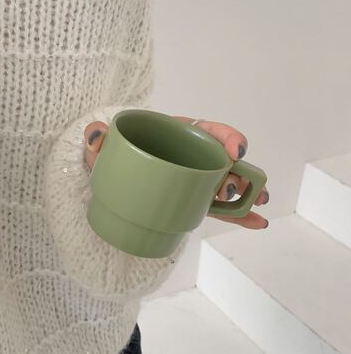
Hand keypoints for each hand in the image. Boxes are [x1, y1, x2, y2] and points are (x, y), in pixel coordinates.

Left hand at [83, 116, 268, 229]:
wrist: (109, 173)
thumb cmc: (113, 152)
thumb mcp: (104, 144)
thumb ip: (98, 137)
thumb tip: (95, 135)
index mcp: (178, 133)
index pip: (209, 130)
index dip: (227, 137)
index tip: (235, 150)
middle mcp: (194, 154)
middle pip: (225, 159)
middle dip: (239, 171)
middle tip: (233, 187)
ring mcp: (196, 178)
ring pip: (228, 183)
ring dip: (247, 192)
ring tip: (257, 202)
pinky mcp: (194, 199)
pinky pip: (221, 208)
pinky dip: (240, 216)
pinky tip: (258, 223)